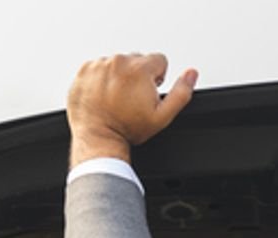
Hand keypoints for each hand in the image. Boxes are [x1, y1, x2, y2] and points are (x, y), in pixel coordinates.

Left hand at [67, 53, 197, 166]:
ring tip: (117, 98)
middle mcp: (118, 61)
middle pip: (138, 60)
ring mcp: (99, 64)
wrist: (97, 138)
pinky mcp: (85, 70)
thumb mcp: (162, 116)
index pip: (159, 60)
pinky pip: (99, 67)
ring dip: (119, 77)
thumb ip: (181, 92)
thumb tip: (191, 74)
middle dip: (138, 76)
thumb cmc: (127, 128)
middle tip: (132, 98)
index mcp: (139, 68)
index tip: (148, 93)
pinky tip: (104, 95)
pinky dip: (102, 78)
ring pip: (118, 64)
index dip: (157, 79)